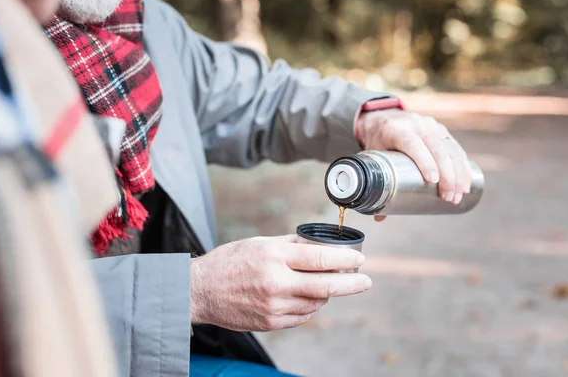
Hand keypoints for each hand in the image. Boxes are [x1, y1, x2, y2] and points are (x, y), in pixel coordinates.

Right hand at [190, 235, 371, 331]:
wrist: (201, 291)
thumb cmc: (231, 261)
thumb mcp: (260, 244)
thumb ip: (291, 245)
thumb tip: (321, 245)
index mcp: (274, 258)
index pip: (321, 259)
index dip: (346, 259)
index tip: (359, 259)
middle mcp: (276, 283)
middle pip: (326, 287)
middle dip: (352, 284)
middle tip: (365, 280)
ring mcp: (274, 306)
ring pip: (316, 303)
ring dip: (327, 294)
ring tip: (327, 284)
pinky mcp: (271, 323)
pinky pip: (302, 316)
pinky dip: (310, 306)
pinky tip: (307, 297)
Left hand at [357, 110, 471, 204]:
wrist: (381, 119)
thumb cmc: (377, 143)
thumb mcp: (372, 158)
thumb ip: (375, 185)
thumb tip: (379, 218)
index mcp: (395, 129)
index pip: (412, 143)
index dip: (424, 161)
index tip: (432, 180)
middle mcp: (415, 124)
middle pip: (436, 148)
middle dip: (447, 175)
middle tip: (449, 197)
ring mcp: (430, 126)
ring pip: (449, 149)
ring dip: (458, 174)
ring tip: (459, 195)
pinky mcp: (440, 130)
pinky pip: (455, 147)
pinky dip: (463, 166)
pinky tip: (466, 182)